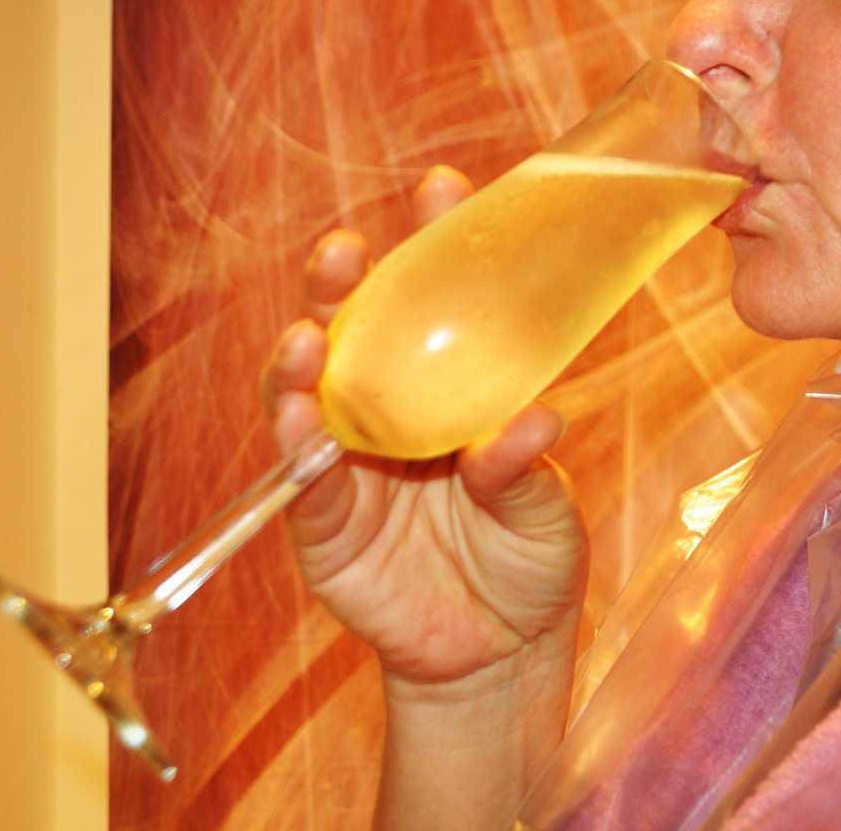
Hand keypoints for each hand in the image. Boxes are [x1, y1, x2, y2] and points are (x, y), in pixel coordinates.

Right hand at [263, 166, 587, 692]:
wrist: (502, 651)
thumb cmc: (530, 557)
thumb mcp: (546, 505)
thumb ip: (523, 463)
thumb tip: (533, 421)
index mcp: (451, 385)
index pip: (439, 301)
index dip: (433, 244)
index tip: (443, 190)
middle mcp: (392, 408)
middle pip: (355, 329)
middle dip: (343, 284)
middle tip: (349, 252)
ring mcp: (350, 461)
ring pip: (308, 391)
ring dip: (303, 356)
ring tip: (312, 334)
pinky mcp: (323, 523)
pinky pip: (299, 477)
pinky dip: (295, 443)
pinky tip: (299, 414)